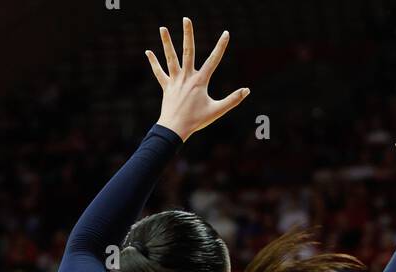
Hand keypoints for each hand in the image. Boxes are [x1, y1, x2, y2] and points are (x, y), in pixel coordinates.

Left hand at [146, 18, 248, 141]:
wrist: (175, 129)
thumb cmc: (197, 121)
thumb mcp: (217, 111)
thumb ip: (233, 100)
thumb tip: (247, 90)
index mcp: (200, 81)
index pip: (214, 60)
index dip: (221, 46)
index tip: (226, 33)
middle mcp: (187, 77)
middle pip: (188, 51)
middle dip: (188, 34)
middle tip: (186, 18)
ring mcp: (175, 80)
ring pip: (171, 57)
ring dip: (166, 42)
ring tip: (162, 27)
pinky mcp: (167, 87)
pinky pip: (159, 72)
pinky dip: (153, 62)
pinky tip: (148, 52)